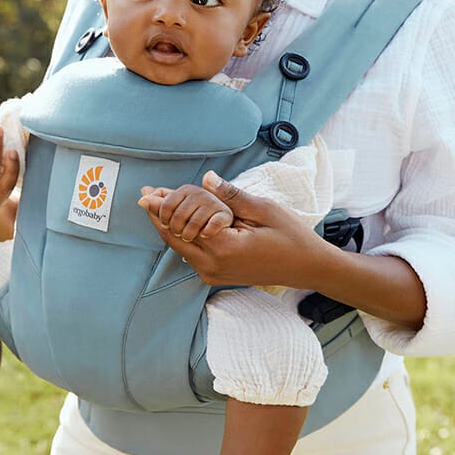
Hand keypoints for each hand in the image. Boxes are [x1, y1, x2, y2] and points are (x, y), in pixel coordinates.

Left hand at [141, 170, 327, 288]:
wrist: (307, 267)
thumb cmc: (291, 236)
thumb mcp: (264, 209)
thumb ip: (231, 196)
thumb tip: (206, 179)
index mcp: (222, 248)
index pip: (180, 225)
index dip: (163, 206)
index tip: (148, 192)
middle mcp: (212, 266)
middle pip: (172, 238)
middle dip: (157, 215)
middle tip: (146, 194)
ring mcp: (213, 274)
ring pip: (179, 247)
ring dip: (167, 225)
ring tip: (158, 201)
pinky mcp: (217, 275)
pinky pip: (191, 253)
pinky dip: (182, 235)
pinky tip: (178, 218)